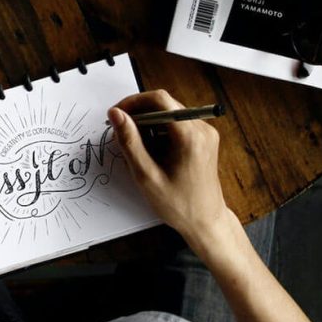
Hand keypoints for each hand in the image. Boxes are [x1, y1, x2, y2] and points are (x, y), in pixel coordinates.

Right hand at [108, 90, 233, 250]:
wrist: (206, 222)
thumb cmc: (178, 205)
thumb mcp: (146, 176)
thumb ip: (130, 142)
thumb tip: (116, 114)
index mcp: (190, 136)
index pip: (159, 100)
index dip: (134, 102)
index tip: (117, 115)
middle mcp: (202, 129)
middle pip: (165, 104)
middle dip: (139, 115)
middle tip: (122, 134)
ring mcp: (205, 133)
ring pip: (169, 113)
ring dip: (149, 125)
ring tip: (139, 149)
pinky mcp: (204, 138)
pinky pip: (178, 123)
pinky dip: (161, 132)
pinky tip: (153, 152)